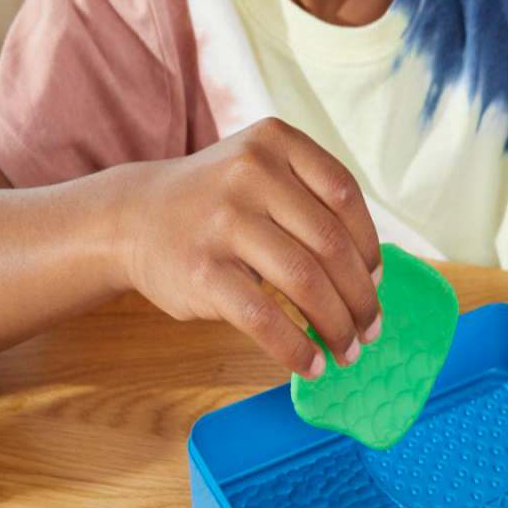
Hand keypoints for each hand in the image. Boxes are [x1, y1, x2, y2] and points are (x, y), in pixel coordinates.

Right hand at [112, 118, 381, 377]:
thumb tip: (370, 278)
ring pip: (305, 283)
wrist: (132, 218)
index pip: (345, 197)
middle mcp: (252, 172)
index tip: (375, 283)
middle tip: (370, 330)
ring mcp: (224, 220)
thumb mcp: (262, 173)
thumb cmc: (216, 205)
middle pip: (332, 246)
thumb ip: (311, 204)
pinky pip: (264, 317)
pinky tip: (310, 364)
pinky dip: (296, 348)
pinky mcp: (202, 270)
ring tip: (347, 351)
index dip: (370, 248)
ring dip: (336, 327)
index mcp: (276, 142)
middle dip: (361, 299)